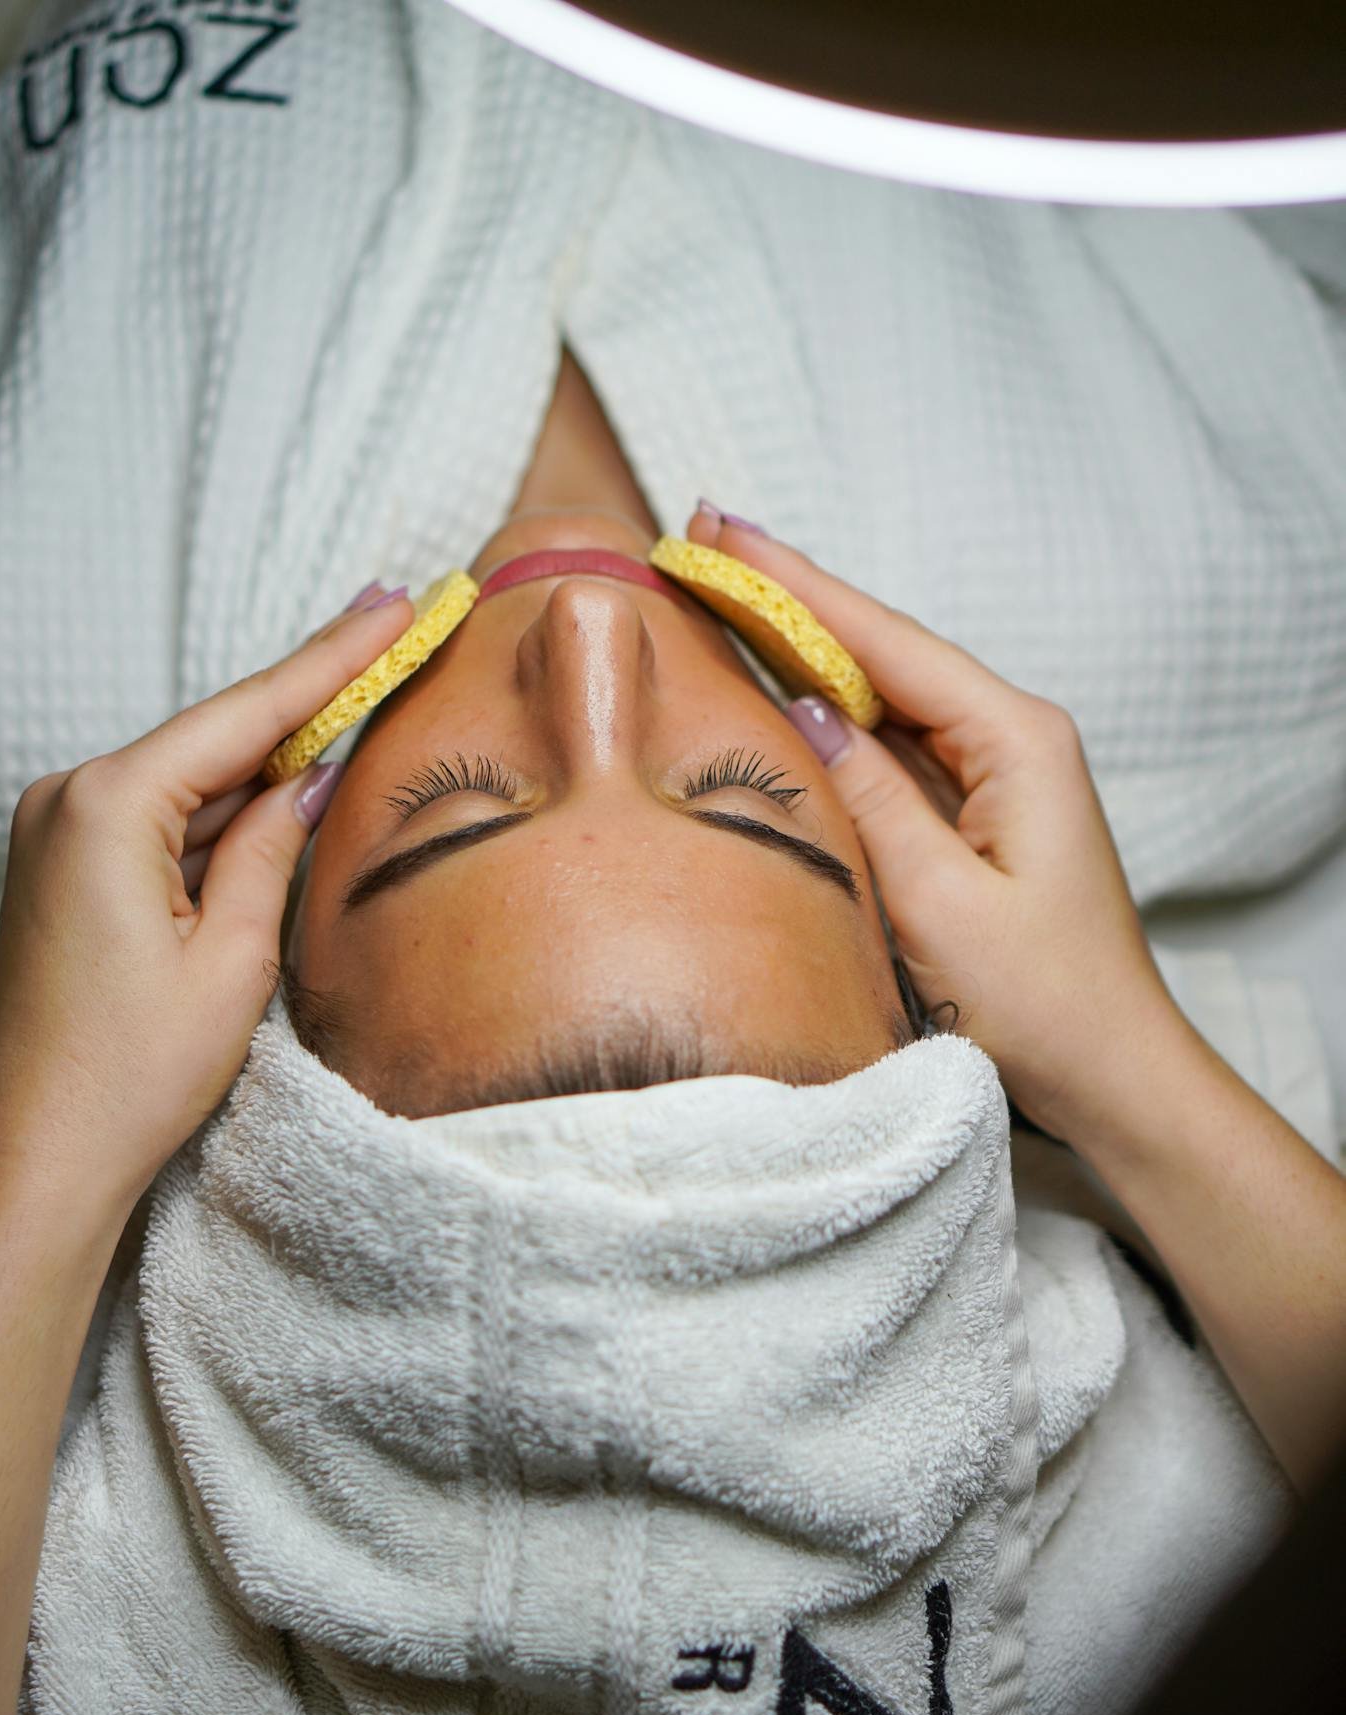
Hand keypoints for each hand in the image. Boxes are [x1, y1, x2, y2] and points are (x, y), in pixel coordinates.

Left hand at [0, 590, 412, 1221]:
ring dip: (272, 761)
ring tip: (362, 709)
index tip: (392, 603)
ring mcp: (59, 835)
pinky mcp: (65, 873)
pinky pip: (163, 822)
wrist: (36, 1159)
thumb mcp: (233, 961)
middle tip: (392, 631)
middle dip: (310, 698)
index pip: (246, 714)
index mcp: (109, 808)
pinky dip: (226, 814)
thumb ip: (271, 850)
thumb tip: (307, 779)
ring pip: (193, 781)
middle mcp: (70, 802)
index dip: (333, 659)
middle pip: (217, 737)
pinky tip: (288, 792)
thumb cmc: (125, 1078)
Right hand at [687, 507, 1173, 1141]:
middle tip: (705, 540)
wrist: (1112, 1077)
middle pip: (883, 653)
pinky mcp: (978, 818)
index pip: (885, 643)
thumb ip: (868, 798)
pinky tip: (782, 692)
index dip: (796, 586)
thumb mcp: (936, 904)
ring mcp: (996, 777)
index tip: (722, 534)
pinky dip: (833, 717)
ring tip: (726, 596)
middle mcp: (1012, 740)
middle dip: (792, 599)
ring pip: (884, 698)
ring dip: (806, 651)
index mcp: (1016, 740)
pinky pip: (893, 750)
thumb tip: (804, 709)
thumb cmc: (1041, 1002)